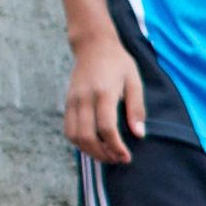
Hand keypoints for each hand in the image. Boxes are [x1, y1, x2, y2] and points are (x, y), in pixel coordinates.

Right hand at [63, 33, 143, 164]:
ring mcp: (73, 101)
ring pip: (75, 136)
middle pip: (87, 136)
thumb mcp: (134, 81)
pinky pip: (69, 129)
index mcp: (104, 92)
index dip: (116, 147)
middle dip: (103, 154)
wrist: (93, 45)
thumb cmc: (118, 63)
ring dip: (90, 151)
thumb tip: (138, 134)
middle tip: (117, 159)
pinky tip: (94, 144)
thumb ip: (136, 108)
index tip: (126, 157)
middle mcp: (85, 98)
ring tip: (106, 155)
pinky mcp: (67, 102)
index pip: (106, 128)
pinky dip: (79, 142)